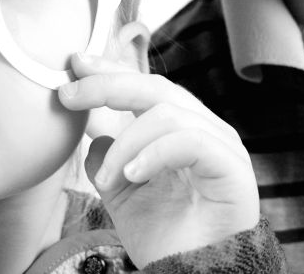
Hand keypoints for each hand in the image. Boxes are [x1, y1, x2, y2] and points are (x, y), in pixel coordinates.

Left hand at [58, 53, 259, 267]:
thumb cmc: (166, 237)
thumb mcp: (123, 193)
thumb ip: (109, 160)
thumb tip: (94, 132)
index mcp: (182, 129)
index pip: (146, 87)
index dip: (110, 71)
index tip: (74, 65)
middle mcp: (205, 129)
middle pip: (156, 88)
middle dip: (108, 85)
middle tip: (70, 94)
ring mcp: (222, 145)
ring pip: (168, 113)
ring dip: (126, 143)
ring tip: (106, 180)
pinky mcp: (232, 167)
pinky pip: (191, 140)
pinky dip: (154, 152)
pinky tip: (132, 174)